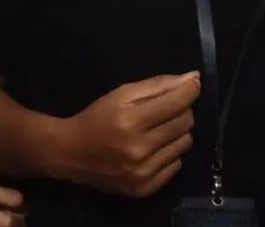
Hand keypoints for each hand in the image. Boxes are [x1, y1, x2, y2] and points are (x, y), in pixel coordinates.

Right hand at [57, 72, 199, 197]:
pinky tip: (152, 149)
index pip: (176, 103)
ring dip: (176, 133)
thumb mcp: (120, 94)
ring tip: (158, 130)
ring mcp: (144, 171)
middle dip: (181, 110)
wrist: (71, 154)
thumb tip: (192, 78)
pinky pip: (176, 165)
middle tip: (167, 108)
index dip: (190, 90)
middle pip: (185, 123)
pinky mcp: (146, 188)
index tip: (193, 83)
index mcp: (130, 119)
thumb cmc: (96, 118)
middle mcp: (140, 148)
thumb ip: (157, 86)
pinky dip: (169, 154)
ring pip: (184, 144)